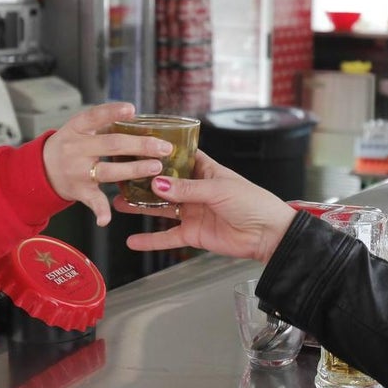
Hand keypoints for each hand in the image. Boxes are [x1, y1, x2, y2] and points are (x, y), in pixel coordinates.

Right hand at [41, 102, 173, 225]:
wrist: (40, 169)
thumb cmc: (70, 145)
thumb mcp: (79, 130)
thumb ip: (104, 125)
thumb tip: (139, 121)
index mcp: (76, 129)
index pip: (95, 116)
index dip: (112, 112)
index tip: (132, 109)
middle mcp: (75, 149)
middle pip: (111, 145)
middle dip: (140, 145)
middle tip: (164, 147)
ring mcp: (77, 171)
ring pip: (108, 171)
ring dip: (133, 170)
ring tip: (155, 167)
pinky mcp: (79, 191)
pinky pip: (92, 201)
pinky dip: (99, 211)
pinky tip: (106, 218)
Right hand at [118, 151, 295, 262]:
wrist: (268, 235)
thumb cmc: (253, 203)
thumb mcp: (218, 189)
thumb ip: (186, 189)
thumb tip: (157, 185)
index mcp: (206, 171)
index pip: (180, 158)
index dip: (162, 153)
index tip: (139, 147)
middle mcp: (197, 190)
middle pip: (165, 184)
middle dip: (144, 181)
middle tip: (120, 177)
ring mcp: (193, 212)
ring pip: (162, 209)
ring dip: (141, 207)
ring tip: (119, 203)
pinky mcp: (194, 234)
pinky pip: (168, 236)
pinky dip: (151, 239)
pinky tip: (133, 240)